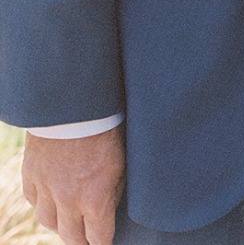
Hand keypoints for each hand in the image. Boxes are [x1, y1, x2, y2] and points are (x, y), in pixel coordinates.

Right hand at [22, 127, 124, 244]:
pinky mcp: (31, 174)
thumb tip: (109, 205)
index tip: (105, 243)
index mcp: (95, 198)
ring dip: (60, 223)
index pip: (98, 239)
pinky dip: (43, 202)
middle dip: (82, 241)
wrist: (74, 102)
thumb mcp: (122, 159)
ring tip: (70, 218)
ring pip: (48, 222)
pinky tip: (52, 196)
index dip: (103, 243)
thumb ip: (114, 188)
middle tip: (88, 238)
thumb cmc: (106, 126)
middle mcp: (68, 200)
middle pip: (71, 238)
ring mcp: (46, 188)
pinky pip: (34, 200)